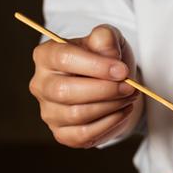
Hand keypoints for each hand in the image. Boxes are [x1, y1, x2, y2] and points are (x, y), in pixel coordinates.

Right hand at [28, 24, 141, 147]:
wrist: (111, 83)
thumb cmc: (105, 58)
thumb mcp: (108, 39)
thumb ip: (105, 38)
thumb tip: (110, 55)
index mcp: (47, 55)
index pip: (64, 58)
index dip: (96, 66)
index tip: (122, 71)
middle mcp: (41, 84)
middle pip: (65, 91)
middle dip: (105, 90)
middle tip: (130, 87)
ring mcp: (49, 111)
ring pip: (76, 114)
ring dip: (111, 106)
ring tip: (130, 96)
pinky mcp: (62, 133)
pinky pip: (84, 134)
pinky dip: (109, 123)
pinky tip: (122, 111)